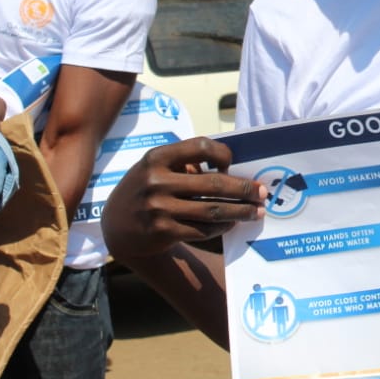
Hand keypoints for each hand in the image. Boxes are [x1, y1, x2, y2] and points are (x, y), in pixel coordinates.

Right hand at [101, 136, 267, 258]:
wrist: (117, 227)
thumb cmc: (146, 189)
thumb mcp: (155, 168)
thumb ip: (185, 164)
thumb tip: (231, 170)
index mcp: (157, 157)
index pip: (201, 146)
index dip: (223, 154)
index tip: (233, 163)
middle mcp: (157, 181)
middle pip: (214, 183)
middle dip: (244, 188)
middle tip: (262, 193)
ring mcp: (159, 208)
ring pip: (212, 209)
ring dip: (240, 211)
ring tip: (257, 212)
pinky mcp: (163, 232)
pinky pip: (203, 229)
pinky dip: (222, 226)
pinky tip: (232, 223)